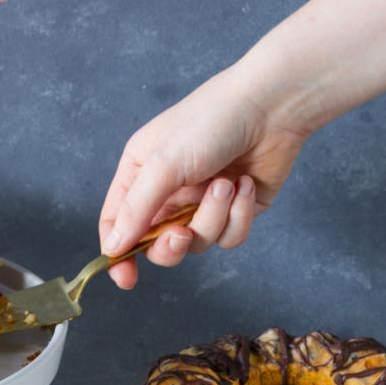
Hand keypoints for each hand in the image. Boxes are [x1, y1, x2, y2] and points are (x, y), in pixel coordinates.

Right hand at [99, 62, 308, 287]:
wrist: (273, 106)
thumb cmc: (212, 120)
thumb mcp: (163, 164)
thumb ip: (136, 210)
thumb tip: (112, 248)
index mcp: (141, 173)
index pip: (117, 223)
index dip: (117, 253)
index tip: (126, 278)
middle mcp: (169, 191)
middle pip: (157, 245)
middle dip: (171, 245)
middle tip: (181, 234)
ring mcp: (203, 203)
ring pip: (198, 243)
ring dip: (213, 217)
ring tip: (226, 184)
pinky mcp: (236, 210)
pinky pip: (229, 237)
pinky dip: (239, 215)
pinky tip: (247, 185)